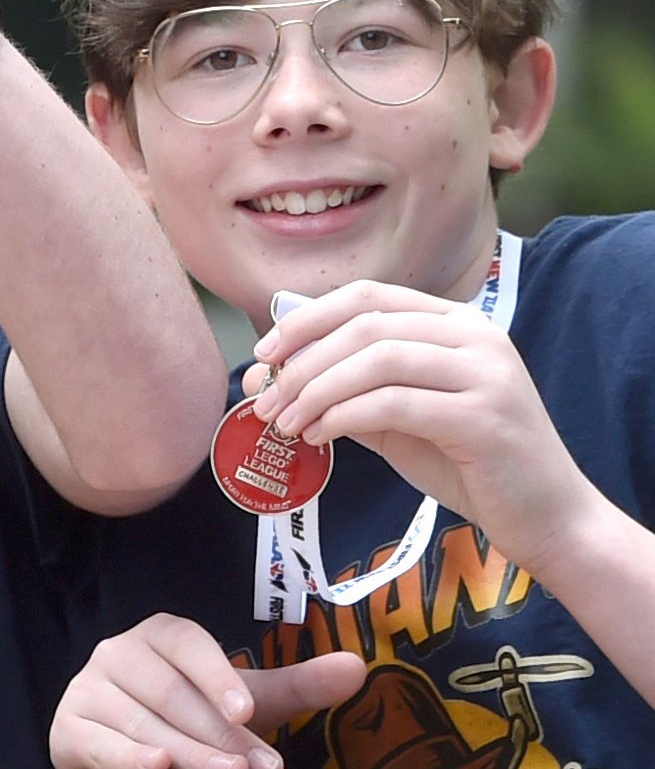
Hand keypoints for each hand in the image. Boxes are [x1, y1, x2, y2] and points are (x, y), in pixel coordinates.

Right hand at [51, 613, 365, 768]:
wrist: (115, 739)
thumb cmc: (188, 715)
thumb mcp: (238, 701)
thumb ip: (293, 687)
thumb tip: (357, 667)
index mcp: (159, 635)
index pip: (184, 643)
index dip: (214, 674)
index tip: (246, 711)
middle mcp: (117, 653)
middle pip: (170, 693)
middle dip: (216, 736)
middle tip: (254, 768)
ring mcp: (87, 690)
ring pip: (142, 724)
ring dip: (186, 754)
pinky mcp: (68, 728)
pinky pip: (102, 745)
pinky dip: (130, 759)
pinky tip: (158, 766)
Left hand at [250, 279, 602, 574]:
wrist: (548, 516)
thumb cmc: (470, 463)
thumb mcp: (401, 416)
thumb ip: (350, 389)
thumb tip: (274, 377)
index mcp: (457, 322)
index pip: (367, 296)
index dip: (306, 319)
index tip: (264, 354)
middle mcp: (477, 335)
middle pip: (364, 326)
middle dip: (302, 363)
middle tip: (265, 401)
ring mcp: (486, 372)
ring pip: (376, 360)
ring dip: (315, 391)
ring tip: (286, 423)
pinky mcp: (484, 416)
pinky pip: (393, 403)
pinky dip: (343, 416)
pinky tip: (320, 437)